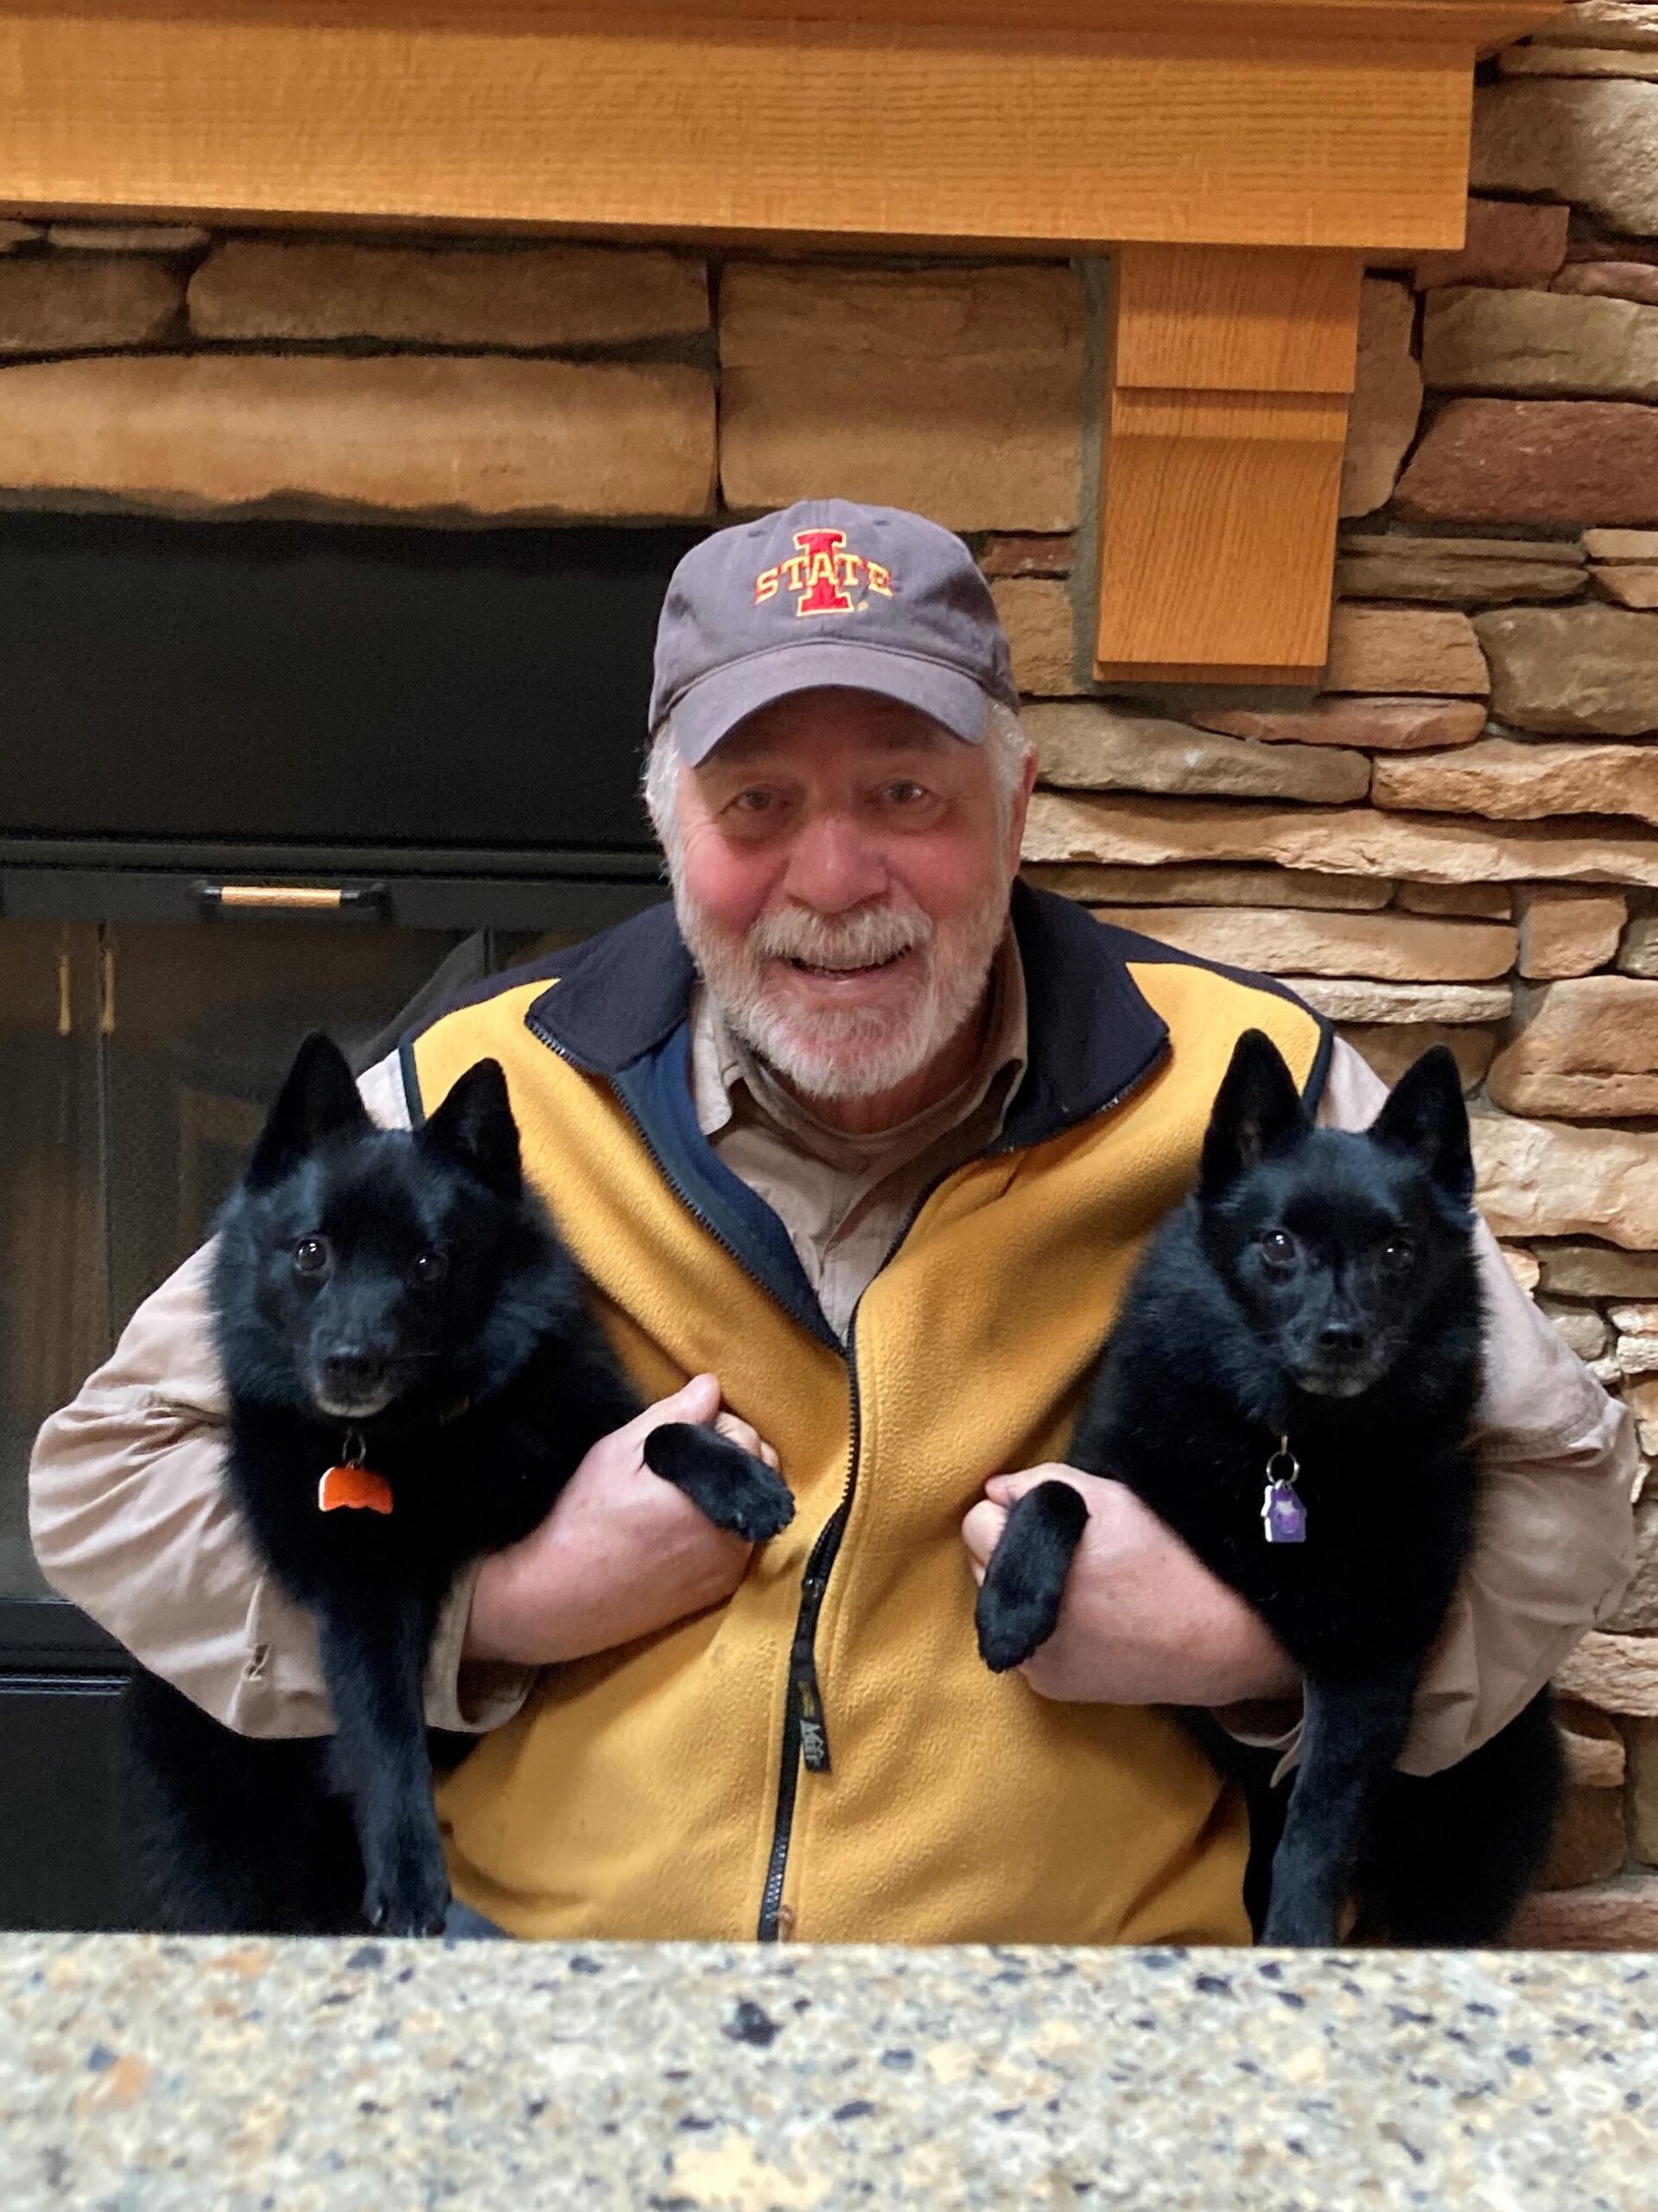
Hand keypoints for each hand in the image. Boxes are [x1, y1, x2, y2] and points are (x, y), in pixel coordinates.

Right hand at [463, 1374, 778, 1666]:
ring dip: (730, 1486)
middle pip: (761, 1473)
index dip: (716, 1423)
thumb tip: (711, 1386)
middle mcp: (736, 1534)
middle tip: (683, 1453)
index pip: (749, 1439)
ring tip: (681, 1485)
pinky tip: (682, 1519)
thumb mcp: (620, 1452)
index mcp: (716, 1494)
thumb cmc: (584, 1520)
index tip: (682, 1429)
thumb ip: (674, 1414)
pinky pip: (740, 1540)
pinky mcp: (720, 1590)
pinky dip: (723, 1521)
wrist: (560, 1599)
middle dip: (732, 1453)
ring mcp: (732, 1567)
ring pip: (752, 1506)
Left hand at [961, 1466, 1297, 1705]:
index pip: (977, 1523)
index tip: (1042, 1514)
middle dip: (1009, 1549)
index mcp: (1033, 1558)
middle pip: (980, 1564)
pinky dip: (1040, 1627)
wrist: (1218, 1635)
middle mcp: (1023, 1611)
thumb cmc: (1170, 1554)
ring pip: (998, 1604)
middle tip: (1063, 1548)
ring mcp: (1033, 1655)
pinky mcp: (1049, 1685)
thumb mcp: (1110, 1497)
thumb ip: (1041, 1483)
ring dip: (1020, 1588)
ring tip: (1076, 1582)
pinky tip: (1082, 1618)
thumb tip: (995, 1491)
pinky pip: (1023, 1643)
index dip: (1010, 1511)